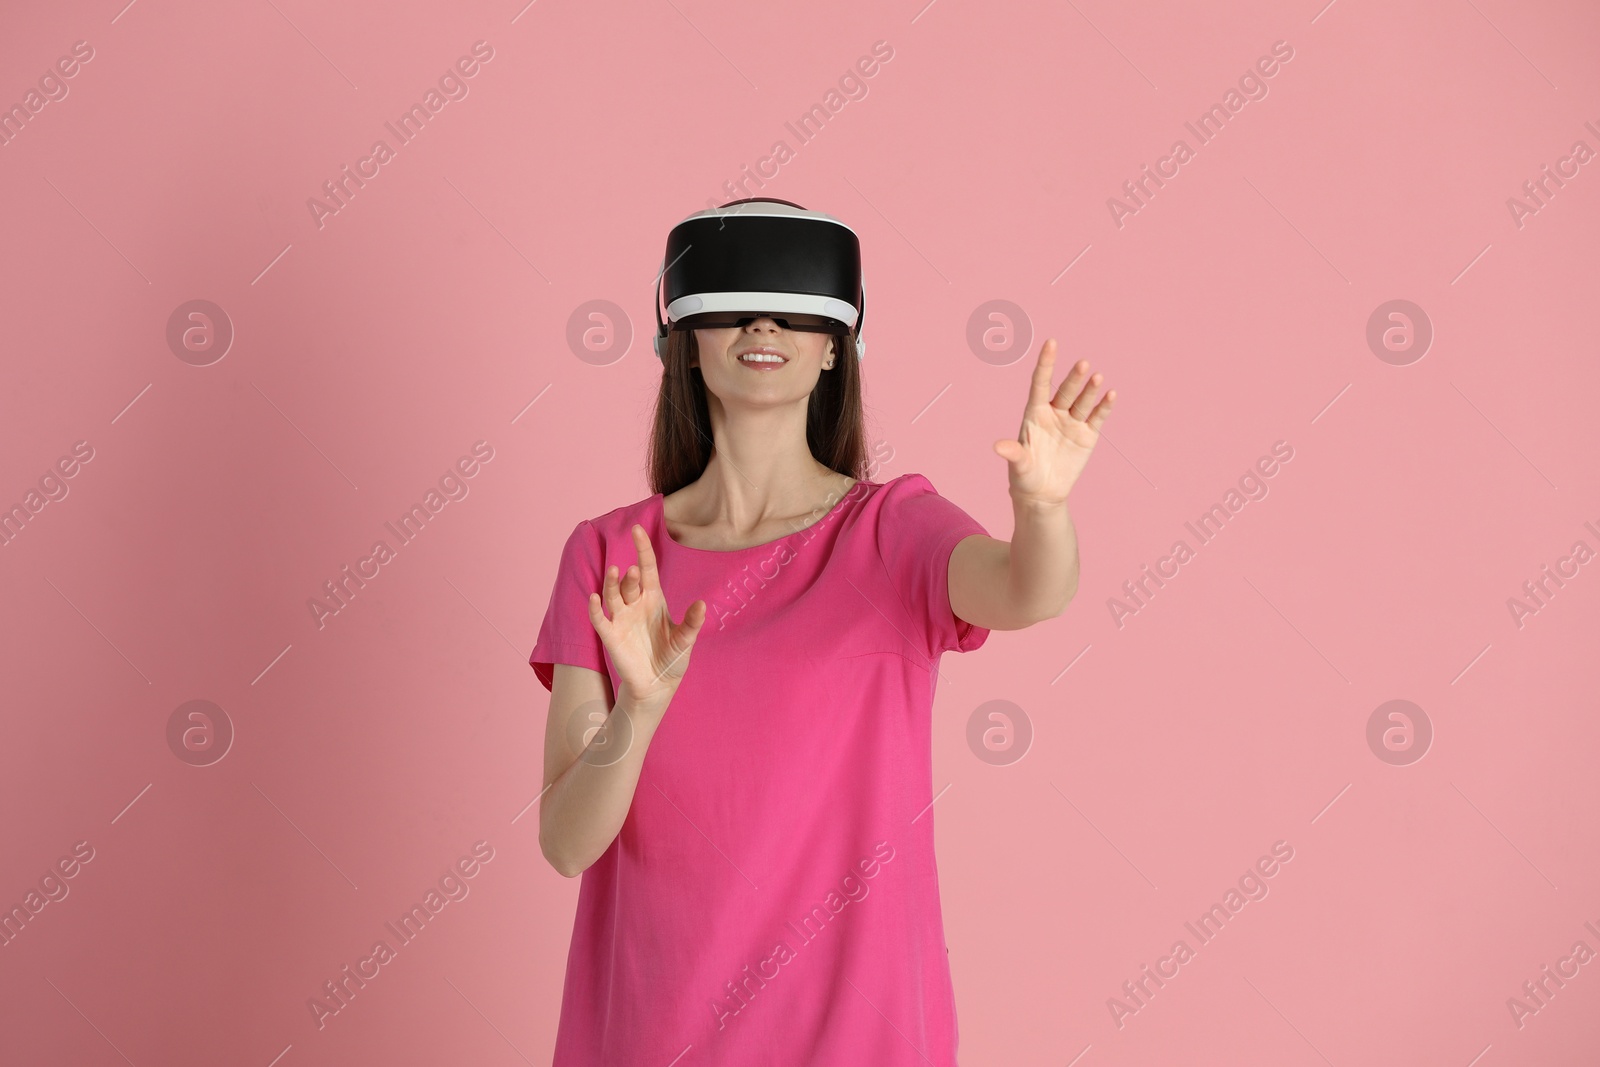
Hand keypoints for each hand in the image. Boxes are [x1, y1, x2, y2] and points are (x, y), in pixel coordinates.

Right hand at [587, 524, 706, 710]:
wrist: (658, 684)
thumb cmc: (672, 658)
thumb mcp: (686, 640)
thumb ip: (692, 623)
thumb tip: (701, 605)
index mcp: (654, 599)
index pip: (647, 568)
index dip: (643, 549)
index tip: (637, 529)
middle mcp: (635, 604)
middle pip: (630, 581)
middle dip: (630, 575)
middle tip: (634, 571)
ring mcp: (621, 618)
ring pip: (613, 594)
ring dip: (612, 583)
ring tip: (615, 571)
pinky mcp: (611, 635)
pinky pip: (600, 618)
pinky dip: (596, 608)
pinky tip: (595, 598)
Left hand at [993, 338, 1115, 506]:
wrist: (1042, 494)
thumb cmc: (1024, 477)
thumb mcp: (1018, 465)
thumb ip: (1012, 453)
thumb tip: (998, 447)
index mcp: (1034, 413)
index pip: (1040, 382)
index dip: (1046, 363)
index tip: (1051, 343)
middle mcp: (1054, 413)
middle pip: (1065, 391)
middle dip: (1074, 378)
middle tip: (1082, 365)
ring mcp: (1072, 422)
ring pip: (1082, 401)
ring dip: (1090, 389)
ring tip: (1097, 378)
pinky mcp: (1087, 435)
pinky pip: (1097, 417)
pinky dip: (1104, 406)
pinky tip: (1110, 394)